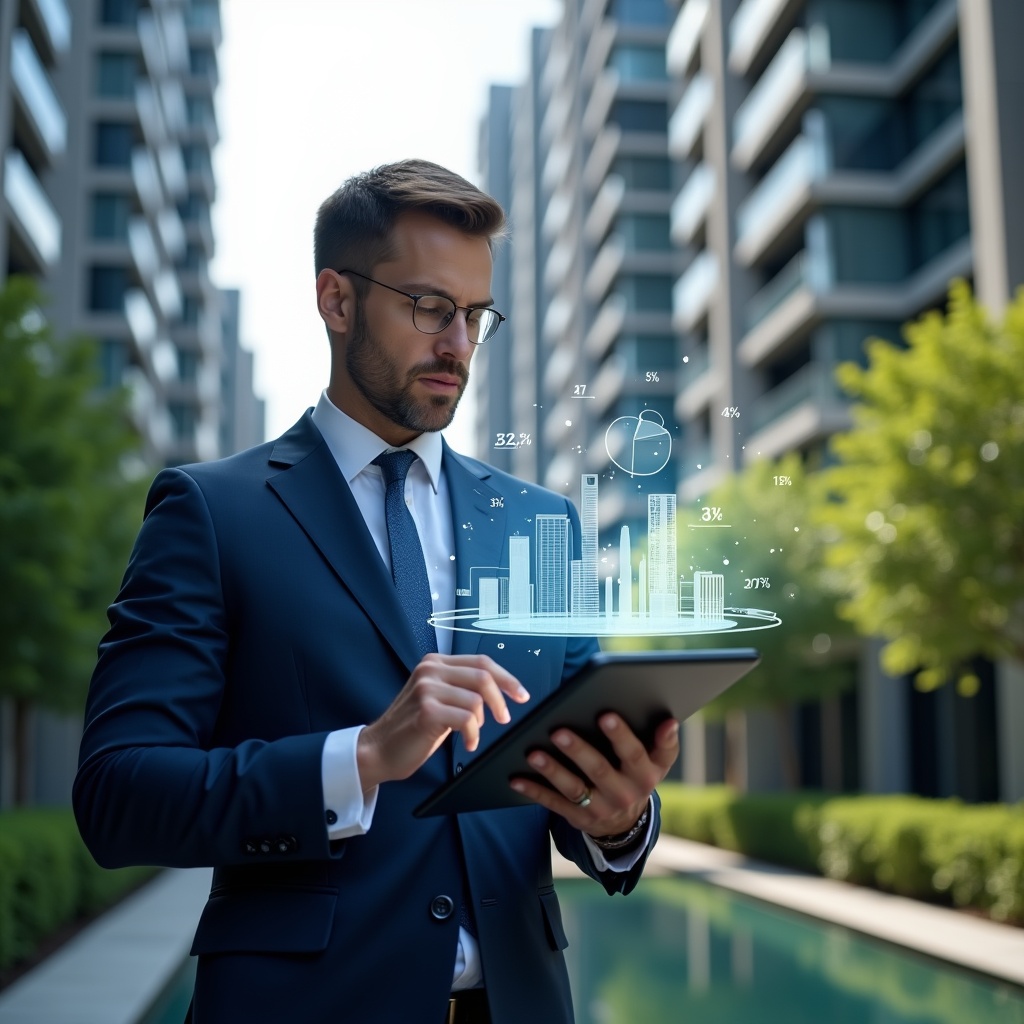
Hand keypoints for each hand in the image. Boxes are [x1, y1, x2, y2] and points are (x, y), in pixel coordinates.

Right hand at [357, 653, 529, 790]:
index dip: (506, 678)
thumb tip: (499, 688)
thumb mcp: (437, 698)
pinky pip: (467, 719)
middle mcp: (430, 670)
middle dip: (502, 699)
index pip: (481, 662)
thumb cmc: (411, 728)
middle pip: (483, 675)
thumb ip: (461, 686)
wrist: (378, 750)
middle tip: (504, 718)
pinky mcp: (426, 711)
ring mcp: (426, 689)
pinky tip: (468, 743)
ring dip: (480, 722)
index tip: (521, 694)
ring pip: (476, 700)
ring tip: (471, 734)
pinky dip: (473, 734)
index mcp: (435, 663)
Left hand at [509, 714, 678, 838]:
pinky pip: (554, 804)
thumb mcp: (658, 761)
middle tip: (558, 731)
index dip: (621, 736)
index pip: (634, 754)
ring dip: (552, 770)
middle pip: (599, 770)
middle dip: (578, 750)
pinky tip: (516, 776)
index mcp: (645, 775)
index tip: (605, 714)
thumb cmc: (639, 772)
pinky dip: (534, 790)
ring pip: (574, 788)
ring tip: (533, 752)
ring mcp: (601, 809)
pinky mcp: (579, 819)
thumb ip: (663, 741)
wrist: (628, 821)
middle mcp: (625, 794)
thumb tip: (669, 720)